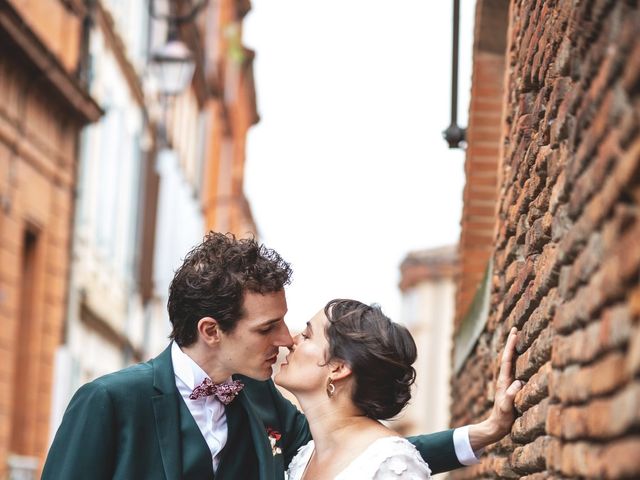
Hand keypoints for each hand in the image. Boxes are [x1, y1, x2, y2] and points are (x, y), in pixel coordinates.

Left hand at [468, 327, 522, 450]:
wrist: (496, 426)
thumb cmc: (502, 417)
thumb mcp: (507, 406)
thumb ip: (511, 395)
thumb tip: (519, 382)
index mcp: (503, 381)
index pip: (507, 359)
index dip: (511, 346)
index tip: (515, 333)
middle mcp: (504, 379)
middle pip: (507, 357)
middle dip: (511, 343)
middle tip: (515, 328)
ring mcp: (506, 382)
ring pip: (510, 362)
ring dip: (513, 349)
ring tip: (517, 338)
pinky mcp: (510, 388)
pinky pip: (513, 370)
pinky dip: (516, 360)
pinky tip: (519, 359)